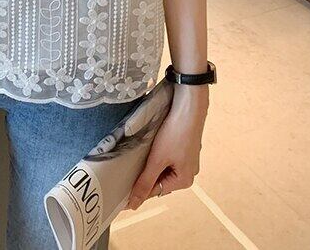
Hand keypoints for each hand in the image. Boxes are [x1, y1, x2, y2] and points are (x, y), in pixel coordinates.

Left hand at [126, 84, 208, 209]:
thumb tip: (135, 205)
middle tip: (126, 170)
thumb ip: (145, 182)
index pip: (155, 191)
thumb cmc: (176, 132)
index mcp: (184, 180)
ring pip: (162, 167)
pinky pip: (167, 156)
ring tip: (137, 156)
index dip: (138, 190)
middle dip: (145, 174)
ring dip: (150, 163)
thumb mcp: (157, 160)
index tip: (121, 193)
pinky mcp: (183, 146)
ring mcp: (187, 158)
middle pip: (159, 179)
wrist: (188, 106)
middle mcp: (188, 172)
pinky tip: (148, 147)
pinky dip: (157, 154)